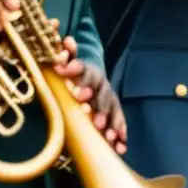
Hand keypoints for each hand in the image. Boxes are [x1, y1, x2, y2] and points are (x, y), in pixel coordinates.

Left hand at [54, 34, 127, 153]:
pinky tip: (120, 147)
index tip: (69, 80)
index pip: (83, 69)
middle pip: (101, 93)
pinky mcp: (115, 113)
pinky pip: (119, 124)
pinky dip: (120, 135)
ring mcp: (110, 99)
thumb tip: (67, 40)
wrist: (90, 80)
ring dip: (110, 123)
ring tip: (106, 136)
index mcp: (87, 72)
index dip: (76, 72)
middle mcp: (101, 85)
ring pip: (112, 110)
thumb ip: (66, 54)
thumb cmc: (75, 74)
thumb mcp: (68, 63)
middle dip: (96, 104)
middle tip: (88, 113)